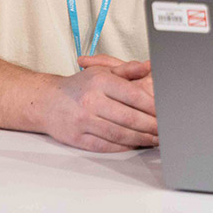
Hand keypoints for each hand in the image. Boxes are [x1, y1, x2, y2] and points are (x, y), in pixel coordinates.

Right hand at [41, 62, 157, 152]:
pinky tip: (134, 145)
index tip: (165, 111)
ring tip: (154, 139)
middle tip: (165, 129)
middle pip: (129, 118)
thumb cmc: (79, 86)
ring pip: (119, 134)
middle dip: (151, 126)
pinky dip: (123, 147)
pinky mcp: (77, 137)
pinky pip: (105, 145)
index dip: (153, 106)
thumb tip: (148, 65)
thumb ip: (126, 69)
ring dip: (141, 139)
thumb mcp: (101, 71)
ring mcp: (83, 120)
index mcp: (100, 81)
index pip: (133, 96)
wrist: (47, 101)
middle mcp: (91, 101)